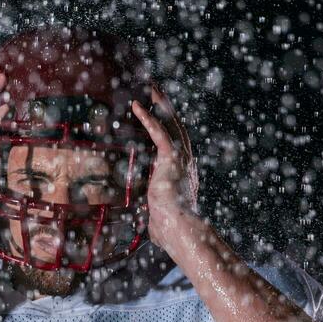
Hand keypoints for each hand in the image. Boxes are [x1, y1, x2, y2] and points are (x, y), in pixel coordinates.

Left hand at [131, 88, 198, 252]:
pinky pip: (158, 132)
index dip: (169, 131)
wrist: (181, 229)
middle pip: (176, 128)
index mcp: (183, 176)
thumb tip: (152, 234)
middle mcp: (186, 163)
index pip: (175, 148)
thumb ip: (155, 221)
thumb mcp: (160, 223)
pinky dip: (148, 118)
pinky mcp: (172, 158)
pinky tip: (137, 105)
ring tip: (151, 87)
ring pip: (171, 123)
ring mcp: (181, 159)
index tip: (162, 120)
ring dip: (160, 104)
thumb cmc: (171, 232)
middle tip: (157, 92)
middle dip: (167, 109)